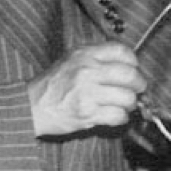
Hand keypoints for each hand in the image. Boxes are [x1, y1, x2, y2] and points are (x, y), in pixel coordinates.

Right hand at [28, 41, 146, 136]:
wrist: (31, 106)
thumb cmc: (54, 84)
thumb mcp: (72, 60)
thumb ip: (98, 58)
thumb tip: (131, 67)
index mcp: (85, 54)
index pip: (122, 51)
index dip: (133, 62)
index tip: (133, 70)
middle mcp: (87, 70)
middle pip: (130, 75)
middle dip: (139, 85)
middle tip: (137, 90)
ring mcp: (87, 92)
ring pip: (128, 97)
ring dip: (130, 104)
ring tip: (123, 105)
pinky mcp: (87, 113)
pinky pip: (118, 115)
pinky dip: (121, 118)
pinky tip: (114, 116)